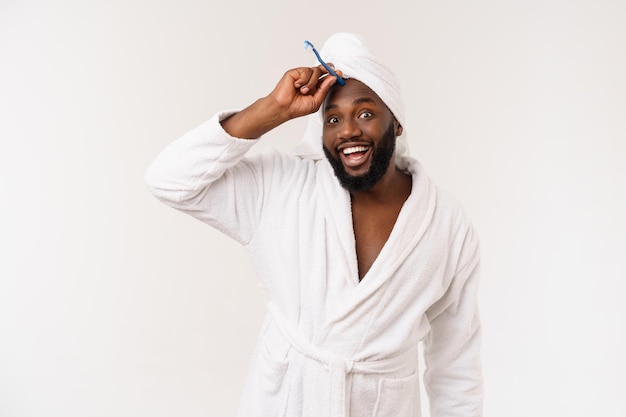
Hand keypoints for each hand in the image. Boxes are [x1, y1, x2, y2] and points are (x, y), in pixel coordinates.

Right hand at [221, 65, 341, 138]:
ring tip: (304, 91)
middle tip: (332, 71)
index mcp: (316, 88)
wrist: (284, 107)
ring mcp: (302, 76)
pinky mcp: (295, 73)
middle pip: (322, 70)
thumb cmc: (298, 107)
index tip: (339, 74)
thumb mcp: (316, 101)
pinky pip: (305, 71)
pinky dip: (303, 79)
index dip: (333, 75)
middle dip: (328, 69)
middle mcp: (310, 80)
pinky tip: (297, 86)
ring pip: (315, 71)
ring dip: (311, 82)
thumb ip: (324, 89)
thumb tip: (333, 78)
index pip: (326, 78)